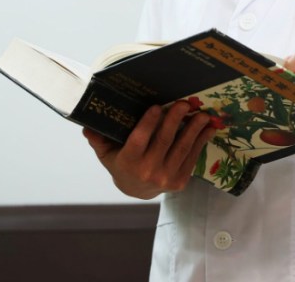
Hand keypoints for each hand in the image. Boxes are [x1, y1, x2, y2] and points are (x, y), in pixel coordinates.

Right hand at [83, 101, 215, 199]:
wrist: (137, 191)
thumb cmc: (121, 164)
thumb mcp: (106, 153)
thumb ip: (98, 139)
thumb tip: (86, 124)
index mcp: (128, 162)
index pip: (139, 140)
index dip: (148, 123)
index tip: (157, 106)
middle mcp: (147, 171)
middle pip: (164, 141)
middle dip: (175, 120)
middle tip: (184, 103)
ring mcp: (166, 178)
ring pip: (182, 148)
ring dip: (194, 129)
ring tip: (202, 114)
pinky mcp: (180, 182)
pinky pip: (192, 158)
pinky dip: (201, 141)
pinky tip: (208, 128)